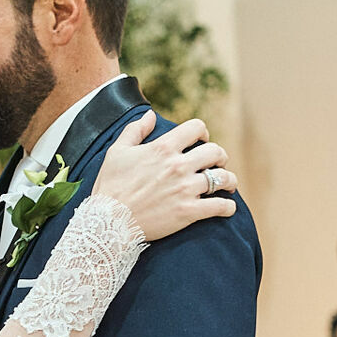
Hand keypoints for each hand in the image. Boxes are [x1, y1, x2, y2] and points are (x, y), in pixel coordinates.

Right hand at [93, 114, 236, 241]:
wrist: (107, 221)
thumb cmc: (110, 186)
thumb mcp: (117, 152)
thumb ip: (135, 130)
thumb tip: (151, 114)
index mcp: (162, 148)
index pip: (196, 128)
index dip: (203, 132)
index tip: (202, 140)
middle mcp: (177, 166)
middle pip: (215, 152)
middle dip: (220, 156)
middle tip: (217, 163)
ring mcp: (185, 189)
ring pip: (223, 178)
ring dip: (229, 180)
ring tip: (228, 184)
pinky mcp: (188, 212)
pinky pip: (220, 206)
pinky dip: (228, 207)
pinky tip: (227, 208)